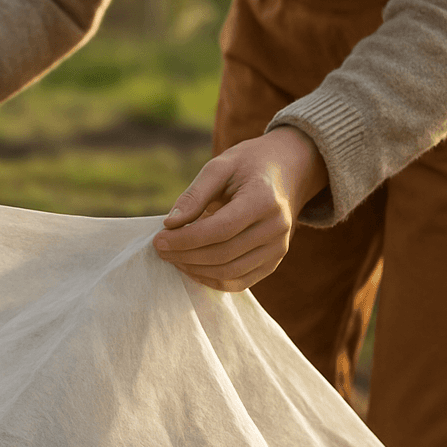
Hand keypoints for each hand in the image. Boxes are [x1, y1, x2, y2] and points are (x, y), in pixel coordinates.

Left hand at [152, 126, 328, 291]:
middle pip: (223, 254)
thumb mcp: (220, 166)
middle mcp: (277, 228)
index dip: (186, 239)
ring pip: (230, 272)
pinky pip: (239, 281)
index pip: (220, 229)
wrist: (288, 170)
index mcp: (264, 200)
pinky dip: (211, 278)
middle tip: (160, 248)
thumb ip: (194, 195)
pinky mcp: (273, 261)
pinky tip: (191, 265)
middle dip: (185, 255)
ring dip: (195, 269)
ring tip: (172, 256)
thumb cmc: (248, 165)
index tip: (158, 239)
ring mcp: (279, 248)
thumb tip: (170, 224)